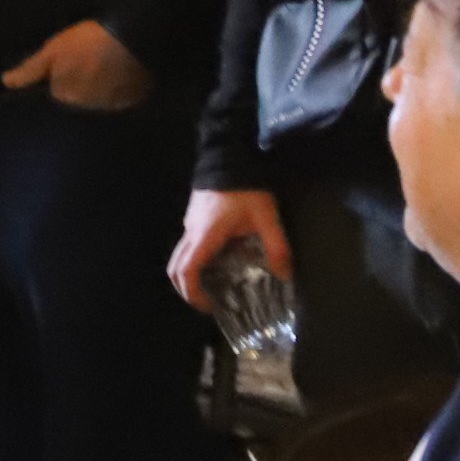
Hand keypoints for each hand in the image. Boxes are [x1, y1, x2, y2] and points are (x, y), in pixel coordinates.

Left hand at [2, 19, 150, 111]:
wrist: (132, 37)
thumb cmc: (88, 41)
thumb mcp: (54, 50)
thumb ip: (30, 70)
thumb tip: (6, 82)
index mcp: (65, 95)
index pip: (58, 91)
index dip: (63, 74)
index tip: (72, 59)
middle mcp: (87, 107)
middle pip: (79, 97)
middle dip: (82, 83)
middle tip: (91, 58)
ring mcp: (112, 106)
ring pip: (101, 98)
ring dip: (103, 86)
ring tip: (110, 62)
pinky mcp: (134, 101)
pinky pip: (123, 97)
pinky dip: (122, 88)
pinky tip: (126, 70)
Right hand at [170, 188, 290, 311]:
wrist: (229, 154)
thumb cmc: (246, 188)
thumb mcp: (267, 217)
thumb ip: (277, 247)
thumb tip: (284, 275)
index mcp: (205, 236)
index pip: (187, 271)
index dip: (193, 294)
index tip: (208, 306)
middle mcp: (191, 232)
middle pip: (174, 267)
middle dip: (186, 290)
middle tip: (207, 302)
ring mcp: (189, 223)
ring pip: (179, 255)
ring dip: (190, 275)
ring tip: (213, 284)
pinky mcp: (194, 216)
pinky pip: (188, 244)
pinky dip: (196, 260)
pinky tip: (219, 259)